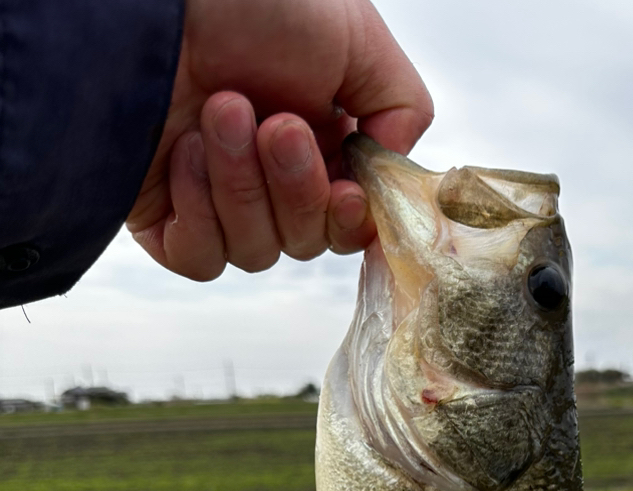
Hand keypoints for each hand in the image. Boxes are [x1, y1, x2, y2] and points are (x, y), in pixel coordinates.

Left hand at [126, 0, 431, 279]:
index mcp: (321, 144)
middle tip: (276, 124)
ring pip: (256, 252)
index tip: (347, 192)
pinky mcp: (165, 219)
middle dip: (296, 189)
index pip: (349, 223)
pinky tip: (184, 150)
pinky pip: (201, 258)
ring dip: (243, 186)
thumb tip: (390, 180)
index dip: (352, 221)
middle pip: (306, 241)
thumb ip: (403, 110)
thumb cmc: (252, 1)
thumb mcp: (358, 39)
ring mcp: (217, 201)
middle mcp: (271, 179)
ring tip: (220, 110)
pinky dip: (199, 211)